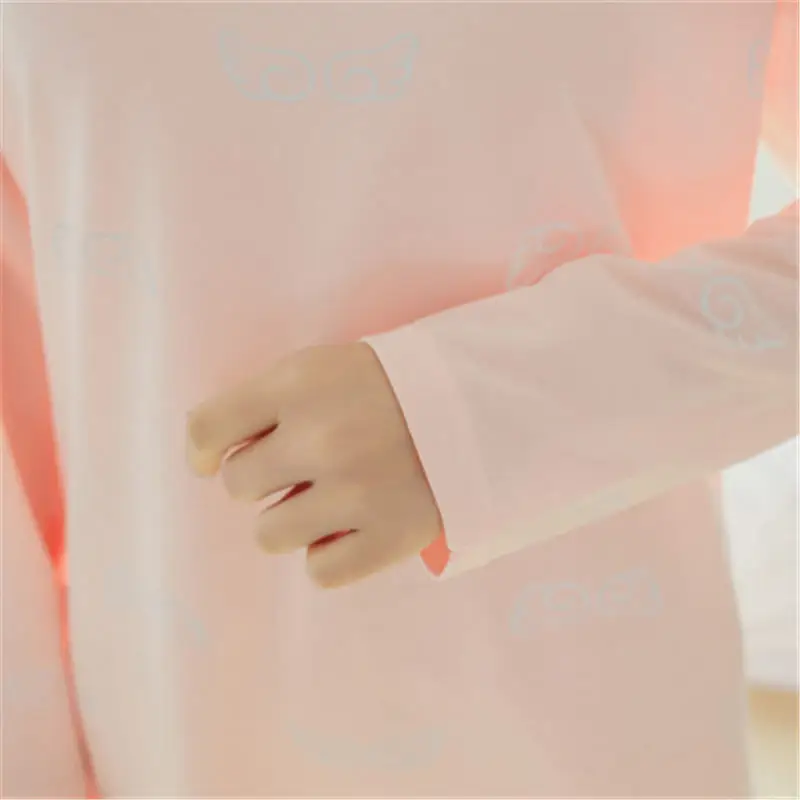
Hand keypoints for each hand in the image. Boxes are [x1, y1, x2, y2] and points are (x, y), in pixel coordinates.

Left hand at [186, 342, 441, 587]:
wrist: (481, 406)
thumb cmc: (390, 387)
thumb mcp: (324, 368)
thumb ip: (263, 402)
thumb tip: (205, 455)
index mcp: (299, 385)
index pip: (207, 429)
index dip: (201, 451)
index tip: (210, 461)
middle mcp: (321, 438)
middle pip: (237, 486)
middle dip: (264, 479)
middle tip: (303, 467)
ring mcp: (357, 492)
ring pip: (270, 535)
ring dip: (294, 520)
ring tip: (333, 497)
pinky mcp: (390, 538)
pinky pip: (319, 571)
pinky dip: (332, 553)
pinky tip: (356, 526)